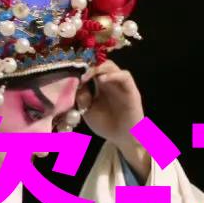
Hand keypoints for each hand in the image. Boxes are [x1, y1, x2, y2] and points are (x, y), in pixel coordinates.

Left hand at [76, 60, 149, 181]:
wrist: (122, 137)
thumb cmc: (105, 124)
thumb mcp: (87, 110)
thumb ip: (82, 97)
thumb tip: (76, 84)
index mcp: (99, 86)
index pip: (91, 69)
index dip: (82, 69)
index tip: (72, 74)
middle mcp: (110, 82)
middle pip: (100, 64)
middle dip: (89, 66)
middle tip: (80, 74)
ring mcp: (121, 85)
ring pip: (112, 67)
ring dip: (100, 68)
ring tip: (88, 75)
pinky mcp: (131, 90)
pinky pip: (125, 76)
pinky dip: (113, 75)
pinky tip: (103, 79)